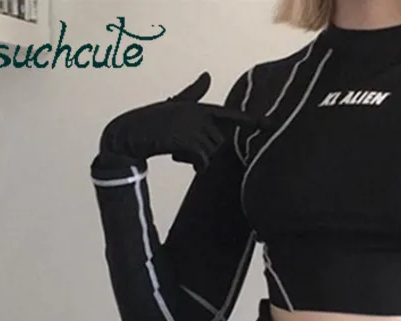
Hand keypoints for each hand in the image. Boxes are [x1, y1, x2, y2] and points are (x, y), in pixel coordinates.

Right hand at [99, 72, 273, 172]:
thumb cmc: (153, 120)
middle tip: (182, 150)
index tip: (270, 124)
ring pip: (211, 153)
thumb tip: (207, 74)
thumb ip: (194, 93)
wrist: (130, 132)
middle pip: (220, 143)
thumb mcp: (176, 104)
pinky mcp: (186, 140)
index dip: (251, 121)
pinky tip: (178, 159)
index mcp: (199, 107)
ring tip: (176, 151)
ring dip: (198, 160)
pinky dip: (196, 165)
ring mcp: (193, 127)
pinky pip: (203, 159)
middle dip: (206, 152)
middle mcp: (199, 114)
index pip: (229, 116)